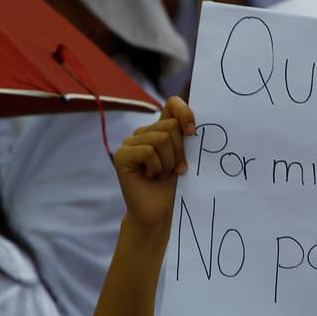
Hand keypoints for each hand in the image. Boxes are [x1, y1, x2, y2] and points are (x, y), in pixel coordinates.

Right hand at [114, 97, 194, 227]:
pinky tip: (150, 177)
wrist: (159, 212)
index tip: (193, 132)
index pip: (173, 103)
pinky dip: (156, 167)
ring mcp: (131, 142)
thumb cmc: (174, 186)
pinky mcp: (122, 155)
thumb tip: (194, 123)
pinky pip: (148, 151)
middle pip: (170, 125)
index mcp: (161, 128)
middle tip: (174, 169)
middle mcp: (144, 132)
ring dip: (168, 162)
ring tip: (162, 174)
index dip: (185, 113)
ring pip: (161, 138)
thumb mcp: (185, 156)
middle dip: (179, 151)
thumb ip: (186, 136)